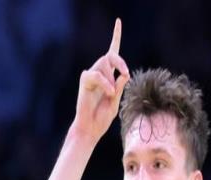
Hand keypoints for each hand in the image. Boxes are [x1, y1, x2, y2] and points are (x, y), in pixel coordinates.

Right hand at [73, 18, 129, 145]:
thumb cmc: (102, 118)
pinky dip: (105, 84)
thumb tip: (125, 74)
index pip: (113, 54)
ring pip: (104, 65)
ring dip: (111, 79)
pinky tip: (108, 93)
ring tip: (111, 94)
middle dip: (120, 62)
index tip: (118, 21)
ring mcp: (91, 76)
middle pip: (110, 56)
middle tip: (126, 73)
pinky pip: (97, 75)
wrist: (90, 128)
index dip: (116, 37)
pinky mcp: (85, 81)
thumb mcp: (116, 101)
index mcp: (108, 77)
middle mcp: (99, 73)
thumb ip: (120, 87)